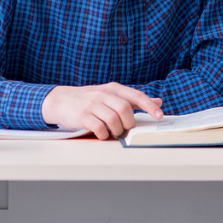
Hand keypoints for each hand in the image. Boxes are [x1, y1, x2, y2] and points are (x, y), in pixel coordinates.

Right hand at [41, 83, 163, 139]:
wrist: (62, 100)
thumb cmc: (91, 100)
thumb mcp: (112, 95)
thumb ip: (134, 100)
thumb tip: (158, 102)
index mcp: (114, 88)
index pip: (136, 95)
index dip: (149, 106)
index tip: (159, 116)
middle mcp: (103, 94)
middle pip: (124, 109)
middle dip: (128, 123)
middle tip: (125, 128)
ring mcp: (92, 104)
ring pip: (113, 119)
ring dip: (117, 130)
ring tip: (114, 131)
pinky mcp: (82, 115)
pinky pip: (99, 128)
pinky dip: (104, 134)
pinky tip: (102, 134)